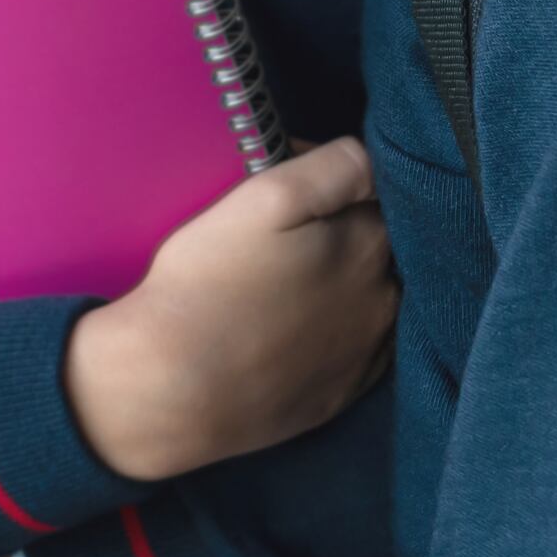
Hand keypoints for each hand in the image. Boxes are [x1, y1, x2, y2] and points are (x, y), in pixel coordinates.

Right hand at [63, 136, 394, 482]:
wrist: (172, 390)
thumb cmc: (209, 283)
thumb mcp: (267, 196)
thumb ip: (335, 166)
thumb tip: (365, 162)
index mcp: (371, 244)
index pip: (372, 191)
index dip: (327, 182)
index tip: (279, 187)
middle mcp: (383, 299)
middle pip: (374, 246)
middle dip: (338, 233)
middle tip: (272, 240)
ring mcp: (364, 354)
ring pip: (368, 300)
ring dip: (340, 285)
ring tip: (280, 286)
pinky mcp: (340, 394)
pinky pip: (351, 351)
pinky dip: (332, 334)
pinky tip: (290, 330)